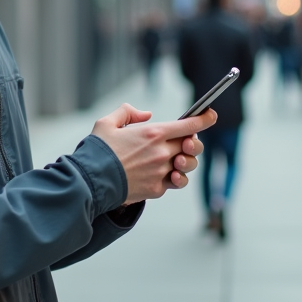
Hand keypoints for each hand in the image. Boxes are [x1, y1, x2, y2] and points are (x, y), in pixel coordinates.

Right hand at [91, 104, 215, 204]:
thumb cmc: (98, 151)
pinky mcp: (156, 189)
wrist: (90, 182)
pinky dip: (173, 178)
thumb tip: (146, 115)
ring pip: (187, 166)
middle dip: (193, 142)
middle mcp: (161, 152)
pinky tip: (167, 174)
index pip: (189, 124)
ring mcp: (161, 172)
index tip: (211, 115)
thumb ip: (127, 112)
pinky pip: (174, 182)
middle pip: (192, 145)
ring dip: (185, 161)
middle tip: (186, 141)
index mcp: (153, 133)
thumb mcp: (107, 123)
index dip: (204, 119)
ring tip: (176, 160)